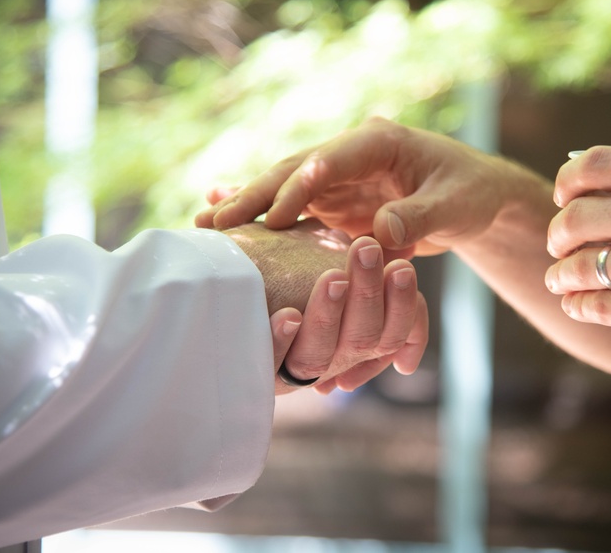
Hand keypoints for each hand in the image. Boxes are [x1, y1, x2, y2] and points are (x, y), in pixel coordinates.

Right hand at [195, 118, 519, 257]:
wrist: (473, 197)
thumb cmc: (470, 194)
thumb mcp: (455, 205)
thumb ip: (419, 216)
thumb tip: (382, 231)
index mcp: (379, 141)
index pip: (332, 159)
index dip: (302, 185)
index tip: (273, 215)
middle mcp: (350, 154)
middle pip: (295, 170)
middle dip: (256, 196)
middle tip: (216, 225)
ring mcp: (338, 178)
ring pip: (283, 189)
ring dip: (246, 208)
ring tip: (203, 227)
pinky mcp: (334, 202)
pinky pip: (292, 209)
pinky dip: (260, 215)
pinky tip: (219, 215)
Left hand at [227, 220, 427, 393]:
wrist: (208, 288)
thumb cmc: (264, 262)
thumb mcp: (311, 253)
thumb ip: (341, 247)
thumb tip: (374, 234)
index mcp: (351, 331)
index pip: (393, 327)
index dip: (402, 303)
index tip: (400, 265)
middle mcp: (327, 355)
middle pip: (365, 337)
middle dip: (368, 291)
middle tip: (366, 247)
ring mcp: (289, 367)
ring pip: (320, 356)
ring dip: (328, 314)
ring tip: (332, 278)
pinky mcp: (252, 374)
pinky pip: (271, 367)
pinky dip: (281, 342)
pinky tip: (285, 316)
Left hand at [544, 146, 610, 383]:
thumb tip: (605, 181)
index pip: (592, 165)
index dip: (567, 182)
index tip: (562, 197)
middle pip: (573, 218)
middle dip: (557, 234)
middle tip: (556, 245)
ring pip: (577, 267)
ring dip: (559, 274)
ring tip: (558, 279)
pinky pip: (593, 306)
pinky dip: (577, 304)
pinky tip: (576, 305)